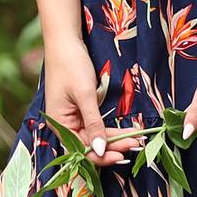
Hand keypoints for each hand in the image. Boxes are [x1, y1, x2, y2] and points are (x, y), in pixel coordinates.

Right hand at [43, 38, 144, 167]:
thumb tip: (100, 151)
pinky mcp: (80, 108)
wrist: (65, 41)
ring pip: (95, 136)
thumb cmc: (71, 65)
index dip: (102, 156)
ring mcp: (72, 116)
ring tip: (134, 140)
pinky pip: (95, 125)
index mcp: (59, 123)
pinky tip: (123, 132)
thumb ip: (94, 124)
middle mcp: (64, 124)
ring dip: (113, 139)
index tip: (123, 155)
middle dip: (112, 146)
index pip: (82, 149)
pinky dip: (109, 129)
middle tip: (136, 145)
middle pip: (89, 144)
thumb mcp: (85, 95)